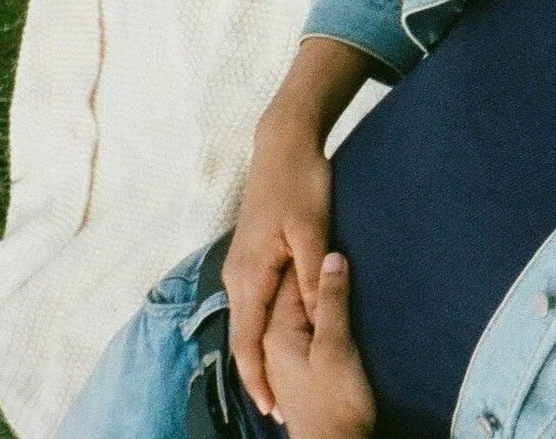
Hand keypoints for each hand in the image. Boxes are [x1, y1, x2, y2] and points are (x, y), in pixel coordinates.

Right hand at [225, 123, 334, 416]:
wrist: (283, 146)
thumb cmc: (301, 183)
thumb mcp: (313, 228)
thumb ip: (314, 273)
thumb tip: (319, 316)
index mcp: (249, 275)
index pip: (248, 342)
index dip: (257, 378)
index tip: (272, 408)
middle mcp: (237, 277)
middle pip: (244, 339)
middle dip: (258, 375)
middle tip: (279, 409)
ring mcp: (240, 268)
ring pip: (248, 322)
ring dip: (260, 354)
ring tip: (279, 385)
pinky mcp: (251, 258)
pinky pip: (254, 305)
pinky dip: (263, 329)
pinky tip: (280, 339)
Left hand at [263, 253, 375, 438]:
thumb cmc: (337, 396)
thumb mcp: (337, 346)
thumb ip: (332, 301)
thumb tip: (334, 257)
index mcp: (275, 331)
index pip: (290, 282)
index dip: (312, 258)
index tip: (332, 236)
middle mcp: (271, 340)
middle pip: (288, 296)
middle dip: (308, 274)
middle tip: (337, 249)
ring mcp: (281, 356)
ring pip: (294, 311)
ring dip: (312, 294)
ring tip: (338, 275)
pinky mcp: (296, 366)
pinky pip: (299, 327)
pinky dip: (313, 313)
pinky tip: (327, 310)